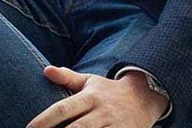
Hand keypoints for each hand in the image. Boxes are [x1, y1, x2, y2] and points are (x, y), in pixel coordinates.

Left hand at [26, 66, 166, 127]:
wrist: (145, 97)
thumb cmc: (108, 91)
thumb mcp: (89, 81)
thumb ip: (67, 78)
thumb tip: (46, 70)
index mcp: (89, 97)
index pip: (63, 108)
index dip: (45, 119)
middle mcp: (102, 112)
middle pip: (77, 127)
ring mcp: (114, 126)